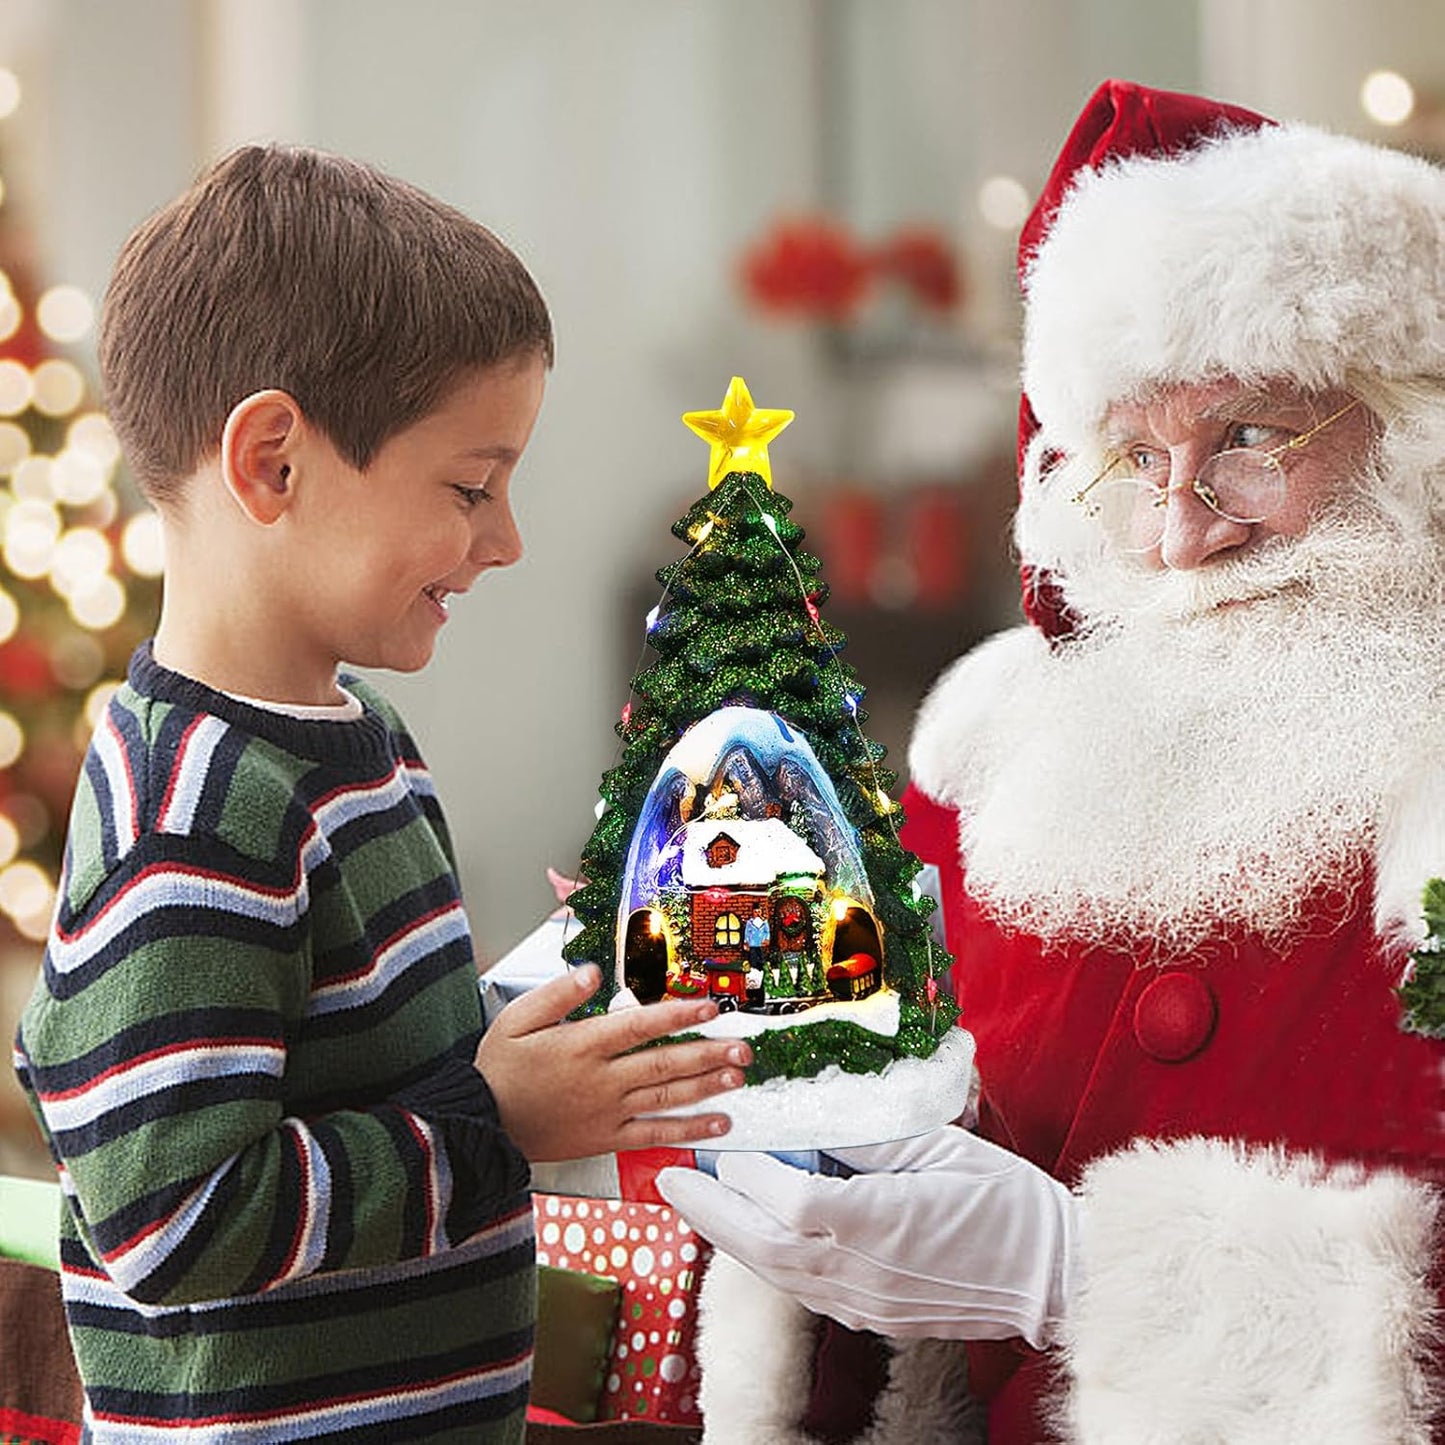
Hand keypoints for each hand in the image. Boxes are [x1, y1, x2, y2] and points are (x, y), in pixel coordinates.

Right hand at [476, 964, 750, 1161]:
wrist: (481, 1124)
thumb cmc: (499, 1070)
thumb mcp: (516, 1019)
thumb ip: (557, 993)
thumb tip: (592, 973)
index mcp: (582, 1045)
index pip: (639, 1026)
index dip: (678, 1016)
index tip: (709, 1008)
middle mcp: (601, 1079)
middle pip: (664, 1063)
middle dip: (707, 1053)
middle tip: (742, 1046)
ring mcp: (608, 1111)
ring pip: (666, 1097)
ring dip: (707, 1087)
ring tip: (737, 1076)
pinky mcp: (608, 1137)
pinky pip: (655, 1134)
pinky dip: (689, 1130)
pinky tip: (718, 1124)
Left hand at [656, 1126, 1074, 1346]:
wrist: (1051, 1274)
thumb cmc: (1002, 1200)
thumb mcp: (937, 1148)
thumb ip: (868, 1139)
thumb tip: (814, 1123)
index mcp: (879, 1221)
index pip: (788, 1200)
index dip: (751, 1172)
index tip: (731, 1144)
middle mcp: (862, 1269)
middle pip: (763, 1245)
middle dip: (709, 1211)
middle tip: (667, 1180)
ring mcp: (865, 1301)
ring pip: (775, 1273)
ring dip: (729, 1237)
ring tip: (695, 1205)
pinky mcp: (871, 1316)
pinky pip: (801, 1288)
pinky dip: (767, 1258)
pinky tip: (751, 1234)